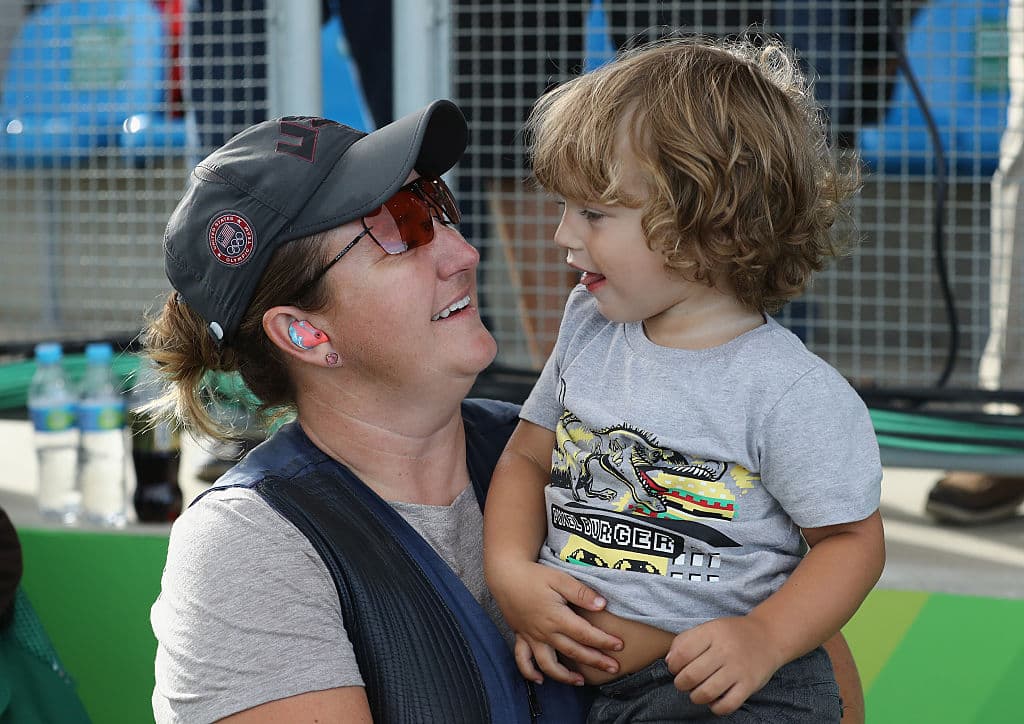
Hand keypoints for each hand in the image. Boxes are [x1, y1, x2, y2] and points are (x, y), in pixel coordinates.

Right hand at [491, 560, 621, 684]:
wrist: (506, 575)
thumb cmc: (534, 575)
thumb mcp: (560, 578)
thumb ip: (581, 592)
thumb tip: (602, 605)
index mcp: (556, 617)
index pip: (585, 634)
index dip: (604, 641)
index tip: (619, 645)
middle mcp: (544, 631)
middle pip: (573, 652)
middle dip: (595, 661)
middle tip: (613, 668)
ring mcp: (531, 637)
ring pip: (549, 664)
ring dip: (565, 676)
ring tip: (580, 681)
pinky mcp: (521, 637)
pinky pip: (523, 660)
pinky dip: (530, 673)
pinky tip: (541, 680)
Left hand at [664, 616, 782, 715]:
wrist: (768, 636)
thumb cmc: (732, 634)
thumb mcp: (709, 628)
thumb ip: (685, 641)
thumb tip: (668, 662)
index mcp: (712, 632)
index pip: (682, 652)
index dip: (673, 665)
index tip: (676, 668)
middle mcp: (725, 650)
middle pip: (692, 675)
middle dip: (681, 683)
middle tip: (684, 682)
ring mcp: (738, 668)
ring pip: (707, 692)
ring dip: (695, 697)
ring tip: (696, 692)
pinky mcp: (749, 685)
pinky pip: (727, 704)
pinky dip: (715, 707)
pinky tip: (714, 700)